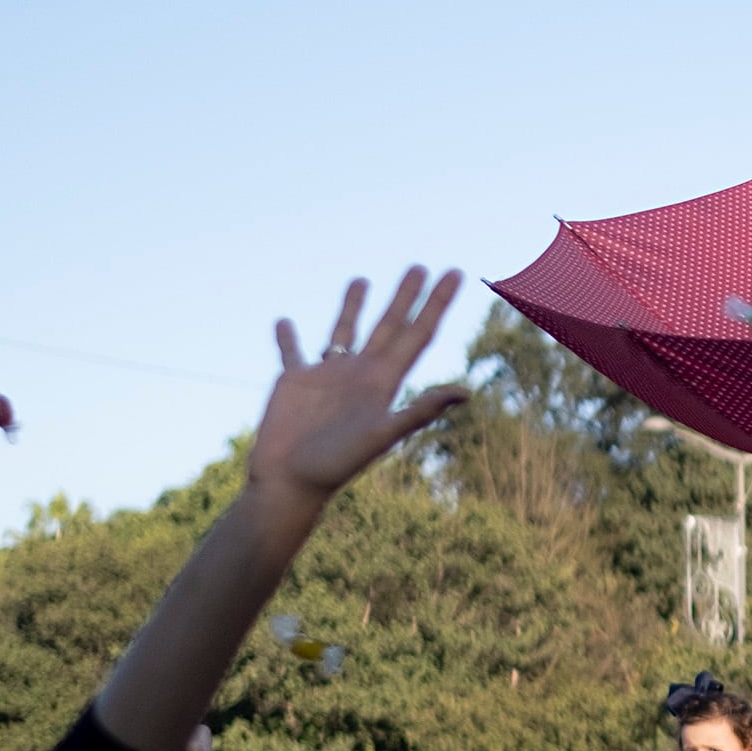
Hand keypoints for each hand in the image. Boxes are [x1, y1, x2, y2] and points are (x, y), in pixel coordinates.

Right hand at [249, 269, 467, 515]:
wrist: (291, 484)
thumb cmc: (336, 465)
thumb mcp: (381, 435)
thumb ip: (420, 411)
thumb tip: (466, 392)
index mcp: (383, 382)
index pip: (418, 334)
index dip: (436, 304)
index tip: (454, 273)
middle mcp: (359, 374)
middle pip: (389, 326)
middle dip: (405, 296)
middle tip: (420, 265)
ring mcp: (327, 377)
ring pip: (342, 331)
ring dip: (352, 306)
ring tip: (362, 279)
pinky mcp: (293, 383)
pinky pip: (291, 352)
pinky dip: (287, 337)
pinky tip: (285, 321)